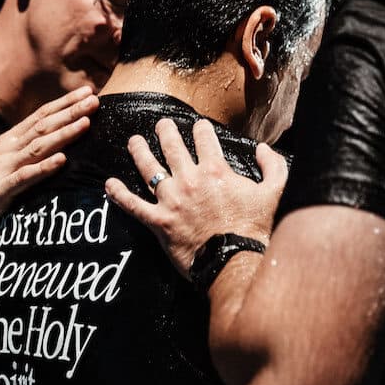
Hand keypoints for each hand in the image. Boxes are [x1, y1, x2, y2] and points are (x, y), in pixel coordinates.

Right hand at [0, 85, 98, 235]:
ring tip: (86, 124)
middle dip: (70, 112)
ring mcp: (3, 168)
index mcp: (7, 141)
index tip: (86, 92)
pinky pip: (25, 177)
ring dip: (63, 134)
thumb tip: (46, 145)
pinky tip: (61, 160)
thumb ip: (19, 152)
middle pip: (43, 126)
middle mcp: (6, 149)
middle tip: (95, 100)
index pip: (40, 116)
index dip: (64, 103)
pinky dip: (44, 168)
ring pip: (38, 147)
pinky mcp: (1, 189)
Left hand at [104, 117, 287, 277]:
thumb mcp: (275, 193)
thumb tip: (262, 149)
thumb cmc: (255, 229)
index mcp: (215, 170)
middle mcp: (190, 180)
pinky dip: (119, 195)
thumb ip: (273, 166)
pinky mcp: (159, 222)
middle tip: (160, 125)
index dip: (201, 129)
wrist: (235, 259)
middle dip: (165, 131)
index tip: (198, 126)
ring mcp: (172, 200)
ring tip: (133, 142)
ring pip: (149, 169)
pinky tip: (108, 185)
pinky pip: (134, 206)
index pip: (205, 139)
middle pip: (172, 147)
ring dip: (139, 152)